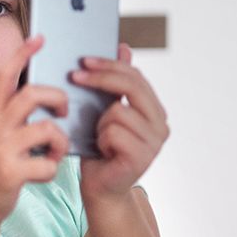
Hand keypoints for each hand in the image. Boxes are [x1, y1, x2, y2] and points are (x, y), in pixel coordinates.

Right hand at [0, 36, 70, 223]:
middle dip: (56, 98)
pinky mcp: (10, 173)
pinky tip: (44, 173)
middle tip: (63, 111)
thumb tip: (43, 94)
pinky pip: (46, 165)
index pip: (9, 76)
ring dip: (60, 141)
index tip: (39, 38)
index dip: (23, 55)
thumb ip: (15, 115)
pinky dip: (52, 170)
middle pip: (31, 94)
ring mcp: (2, 149)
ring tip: (56, 151)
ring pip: (46, 129)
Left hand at [75, 44, 168, 200]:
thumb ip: (116, 85)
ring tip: (100, 138)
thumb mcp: (105, 112)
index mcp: (155, 110)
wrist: (100, 189)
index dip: (109, 65)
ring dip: (99, 123)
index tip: (84, 60)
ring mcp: (154, 142)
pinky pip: (113, 132)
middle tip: (75, 75)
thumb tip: (124, 47)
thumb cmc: (100, 150)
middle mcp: (160, 124)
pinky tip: (103, 151)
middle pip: (132, 86)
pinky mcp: (142, 157)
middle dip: (100, 78)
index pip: (135, 76)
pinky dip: (100, 139)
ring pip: (117, 111)